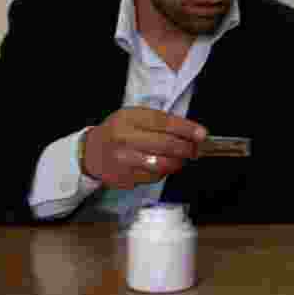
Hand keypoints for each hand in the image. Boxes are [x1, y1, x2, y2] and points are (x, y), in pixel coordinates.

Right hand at [81, 107, 206, 188]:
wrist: (92, 152)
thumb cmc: (118, 131)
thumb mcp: (134, 116)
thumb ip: (159, 121)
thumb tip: (191, 132)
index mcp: (128, 118)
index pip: (164, 122)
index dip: (187, 129)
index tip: (202, 134)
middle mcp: (125, 139)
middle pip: (166, 145)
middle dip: (187, 148)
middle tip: (195, 149)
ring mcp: (124, 161)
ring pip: (162, 164)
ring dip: (178, 162)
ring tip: (181, 158)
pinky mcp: (125, 178)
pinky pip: (154, 177)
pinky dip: (164, 172)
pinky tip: (164, 165)